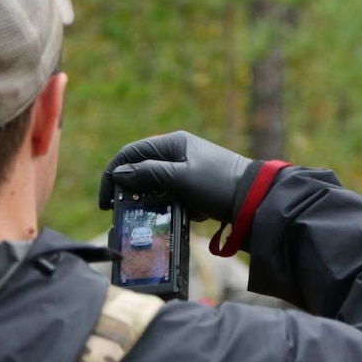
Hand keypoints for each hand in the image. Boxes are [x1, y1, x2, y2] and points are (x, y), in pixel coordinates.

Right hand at [98, 131, 253, 222]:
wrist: (256, 199)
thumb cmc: (217, 183)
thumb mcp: (179, 178)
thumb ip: (147, 174)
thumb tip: (117, 174)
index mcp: (173, 143)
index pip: (131, 153)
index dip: (113, 174)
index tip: (106, 201)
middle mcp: (178, 153)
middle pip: (141, 169)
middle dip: (130, 190)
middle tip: (120, 213)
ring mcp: (187, 171)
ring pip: (156, 186)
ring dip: (150, 201)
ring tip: (150, 218)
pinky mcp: (196, 188)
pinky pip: (173, 196)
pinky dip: (171, 207)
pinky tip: (181, 217)